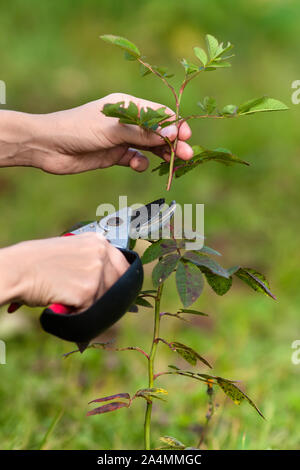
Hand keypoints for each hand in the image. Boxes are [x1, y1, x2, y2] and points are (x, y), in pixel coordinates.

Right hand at [0, 233, 128, 310]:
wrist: (17, 270)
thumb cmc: (36, 262)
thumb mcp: (69, 250)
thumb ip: (91, 259)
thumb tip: (109, 279)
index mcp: (97, 241)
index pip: (123, 265)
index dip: (119, 282)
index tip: (114, 292)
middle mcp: (101, 253)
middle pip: (119, 284)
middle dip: (106, 296)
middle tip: (87, 301)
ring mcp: (96, 271)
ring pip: (105, 299)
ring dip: (89, 305)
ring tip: (68, 299)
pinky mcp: (88, 291)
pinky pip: (91, 311)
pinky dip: (78, 314)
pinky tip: (63, 304)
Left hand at [28, 93, 192, 173]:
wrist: (47, 146)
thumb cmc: (78, 129)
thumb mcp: (113, 129)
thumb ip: (143, 132)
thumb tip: (172, 133)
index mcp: (127, 105)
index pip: (159, 113)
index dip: (174, 124)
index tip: (185, 137)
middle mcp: (126, 121)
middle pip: (157, 131)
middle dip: (172, 143)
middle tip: (187, 156)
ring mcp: (120, 139)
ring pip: (148, 146)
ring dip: (161, 154)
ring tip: (173, 165)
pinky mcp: (113, 155)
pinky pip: (134, 159)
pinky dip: (139, 163)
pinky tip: (138, 166)